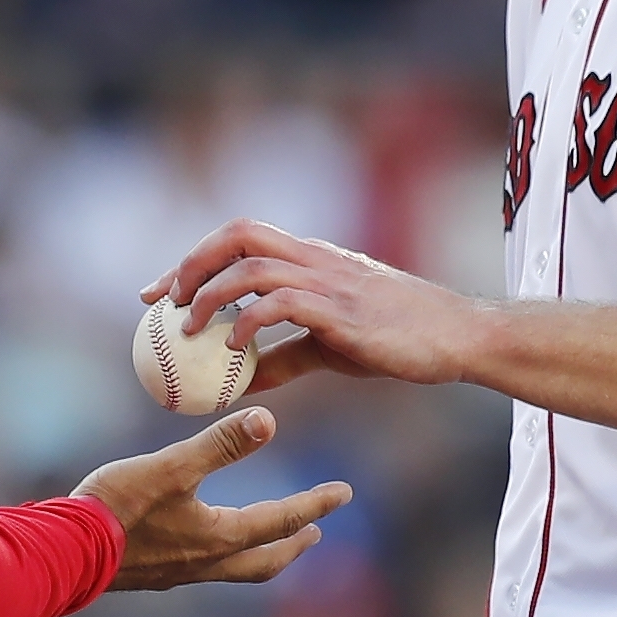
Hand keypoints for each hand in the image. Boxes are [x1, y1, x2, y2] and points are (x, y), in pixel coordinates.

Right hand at [75, 407, 351, 591]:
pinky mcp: (153, 574)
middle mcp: (206, 563)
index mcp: (219, 537)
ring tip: (268, 538)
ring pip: (235, 568)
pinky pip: (205, 568)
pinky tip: (206, 541)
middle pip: (265, 560)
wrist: (63, 553)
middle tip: (315, 530)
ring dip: (260, 552)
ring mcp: (179, 573)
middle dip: (294, 544)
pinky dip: (225, 554)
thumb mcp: (170, 468)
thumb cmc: (116, 507)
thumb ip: (218, 445)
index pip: (280, 521)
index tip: (344, 492)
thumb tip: (269, 420)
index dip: (315, 504)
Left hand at [147, 220, 473, 391]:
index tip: (159, 293)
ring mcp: (328, 279)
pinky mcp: (341, 308)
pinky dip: (249, 322)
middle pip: (238, 233)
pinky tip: (234, 349)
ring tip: (190, 329)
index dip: (192, 259)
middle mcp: (314, 258)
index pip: (240, 240)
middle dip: (191, 261)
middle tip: (164, 303)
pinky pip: (281, 303)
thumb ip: (283, 357)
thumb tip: (238, 382)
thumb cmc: (398, 338)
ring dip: (210, 293)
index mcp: (309, 259)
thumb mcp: (329, 346)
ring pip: (251, 264)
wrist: (458, 336)